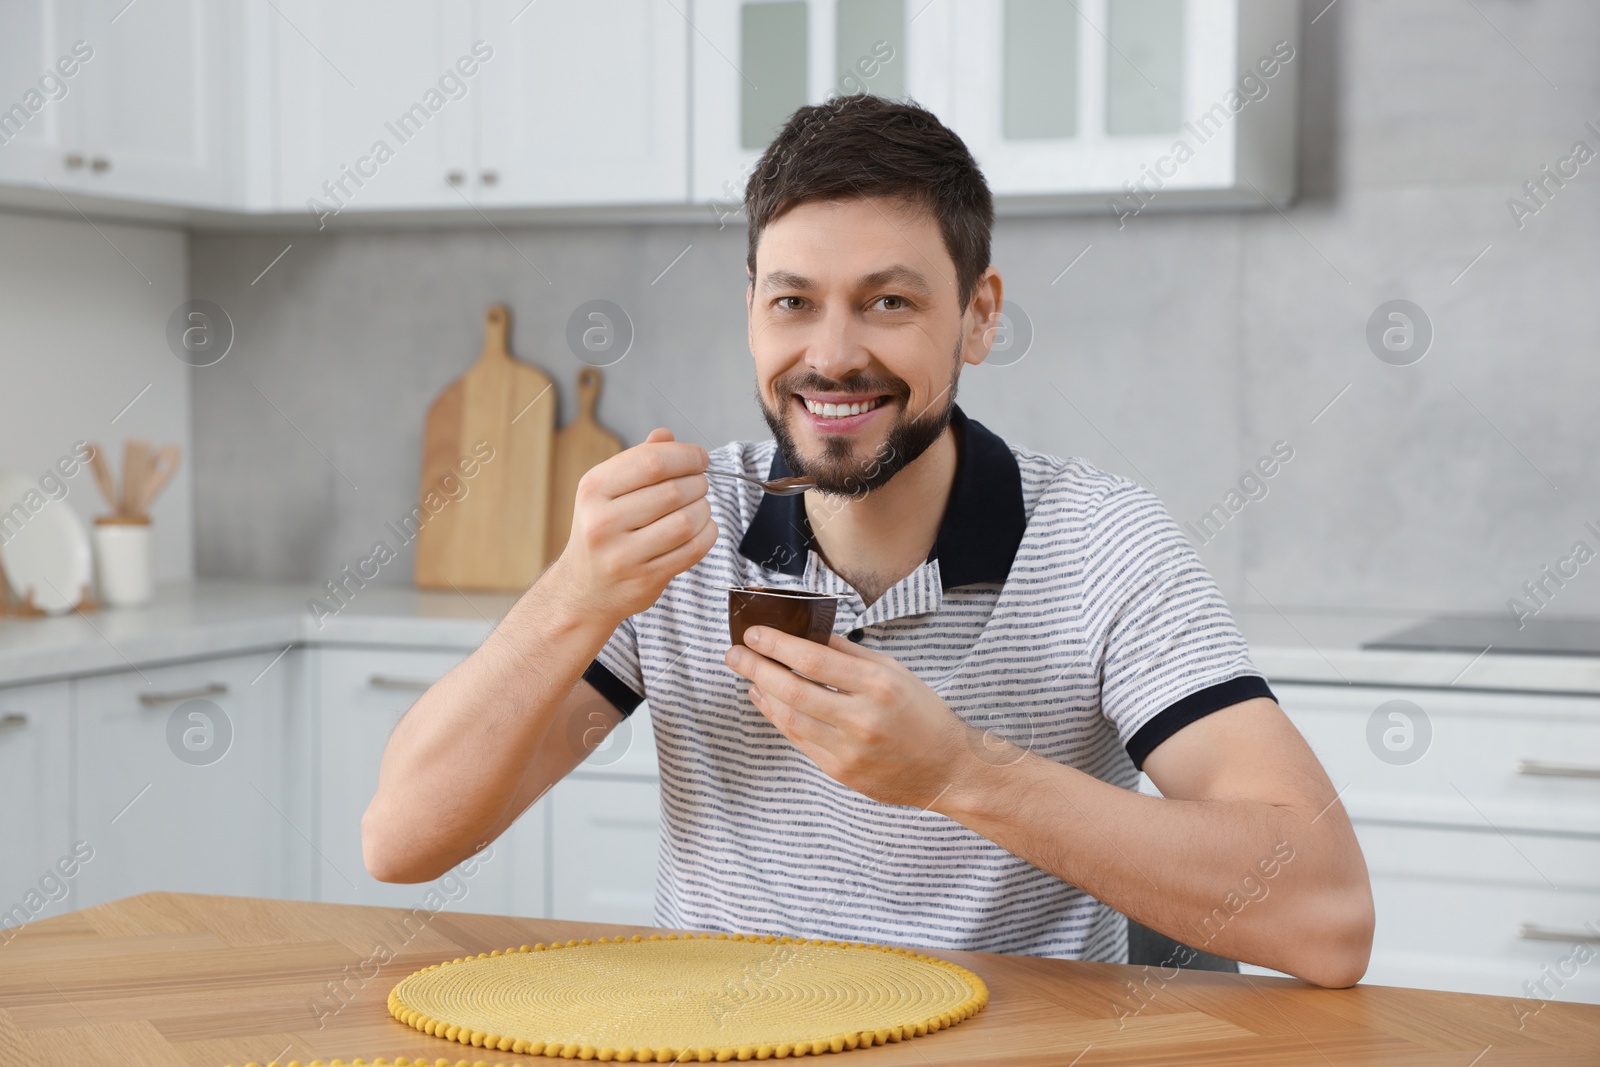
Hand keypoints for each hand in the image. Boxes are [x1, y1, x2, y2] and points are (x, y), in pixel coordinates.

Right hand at [551, 428, 716, 624]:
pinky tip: (702, 528)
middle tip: (700, 484)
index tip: (700, 458)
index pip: (652, 461)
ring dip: (704, 509)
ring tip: (700, 506)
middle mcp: (603, 521)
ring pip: (686, 521)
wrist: (584, 589)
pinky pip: (692, 550)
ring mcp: (622, 554)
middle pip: (673, 491)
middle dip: (698, 483)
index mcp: (594, 489)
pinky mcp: (644, 579)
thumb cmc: (602, 532)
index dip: (686, 455)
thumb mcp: (606, 492)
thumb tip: (665, 435)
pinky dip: (707, 534)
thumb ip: (637, 462)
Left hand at [723, 627, 976, 807]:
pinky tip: (767, 702)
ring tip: (747, 676)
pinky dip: (778, 718)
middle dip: (756, 668)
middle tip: (735, 653)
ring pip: (790, 718)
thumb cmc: (923, 714)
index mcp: (878, 685)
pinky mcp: (840, 772)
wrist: (947, 769)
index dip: (777, 645)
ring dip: (761, 694)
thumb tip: (807, 633)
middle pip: (793, 690)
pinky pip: (799, 740)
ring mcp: (849, 750)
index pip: (814, 659)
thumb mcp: (894, 671)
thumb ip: (849, 653)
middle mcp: (862, 719)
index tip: (754, 633)